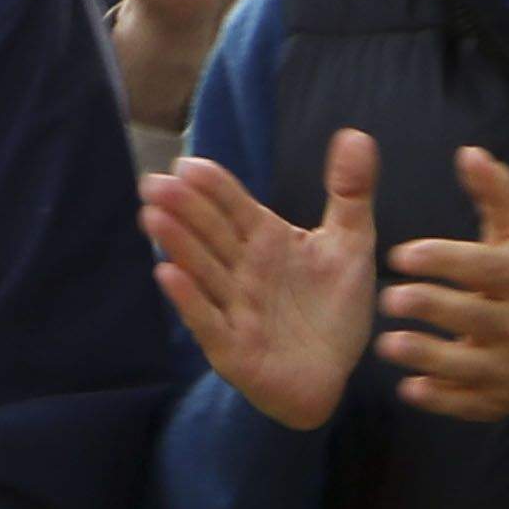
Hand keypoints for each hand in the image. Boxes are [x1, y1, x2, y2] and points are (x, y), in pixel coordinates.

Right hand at [143, 130, 378, 430]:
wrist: (331, 375)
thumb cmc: (332, 309)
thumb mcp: (350, 245)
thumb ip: (350, 192)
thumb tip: (356, 134)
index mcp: (265, 240)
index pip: (235, 207)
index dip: (213, 187)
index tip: (189, 164)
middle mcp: (242, 270)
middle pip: (210, 234)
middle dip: (182, 209)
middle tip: (155, 183)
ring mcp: (232, 307)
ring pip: (202, 270)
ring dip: (177, 245)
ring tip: (153, 217)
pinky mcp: (231, 347)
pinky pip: (208, 320)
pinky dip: (188, 299)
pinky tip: (167, 274)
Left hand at [377, 147, 508, 419]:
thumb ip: (496, 195)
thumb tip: (468, 152)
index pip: (485, 268)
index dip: (444, 260)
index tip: (400, 254)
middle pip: (474, 316)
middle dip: (430, 307)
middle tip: (388, 299)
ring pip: (469, 364)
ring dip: (426, 355)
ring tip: (386, 345)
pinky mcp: (501, 400)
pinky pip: (470, 404)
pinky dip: (440, 399)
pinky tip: (409, 389)